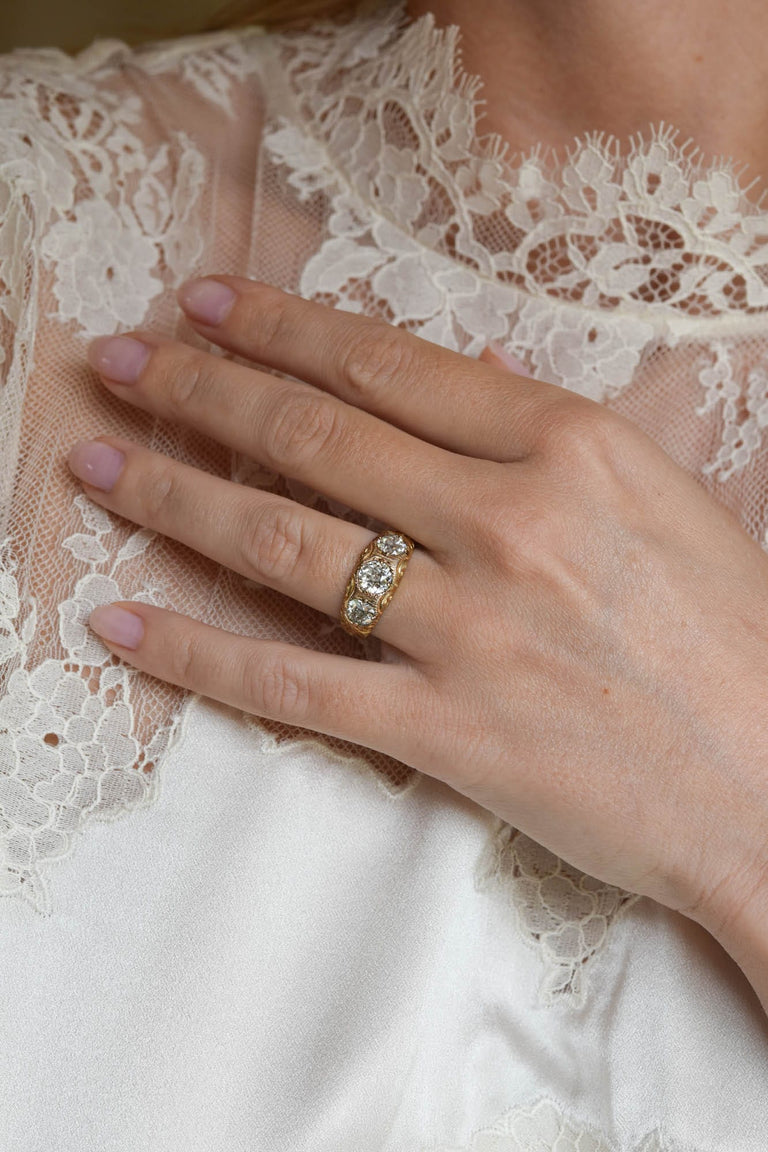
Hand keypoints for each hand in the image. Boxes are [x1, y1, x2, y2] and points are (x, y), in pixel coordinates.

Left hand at [68, 275, 767, 956]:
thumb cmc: (735, 634)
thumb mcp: (659, 497)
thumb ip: (547, 436)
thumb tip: (460, 378)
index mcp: (571, 449)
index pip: (389, 368)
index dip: (280, 329)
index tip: (206, 306)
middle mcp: (509, 525)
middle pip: (316, 439)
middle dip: (201, 391)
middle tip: (120, 364)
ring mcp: (470, 630)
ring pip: (286, 544)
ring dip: (174, 496)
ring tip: (97, 464)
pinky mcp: (447, 731)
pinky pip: (293, 685)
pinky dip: (198, 653)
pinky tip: (125, 626)